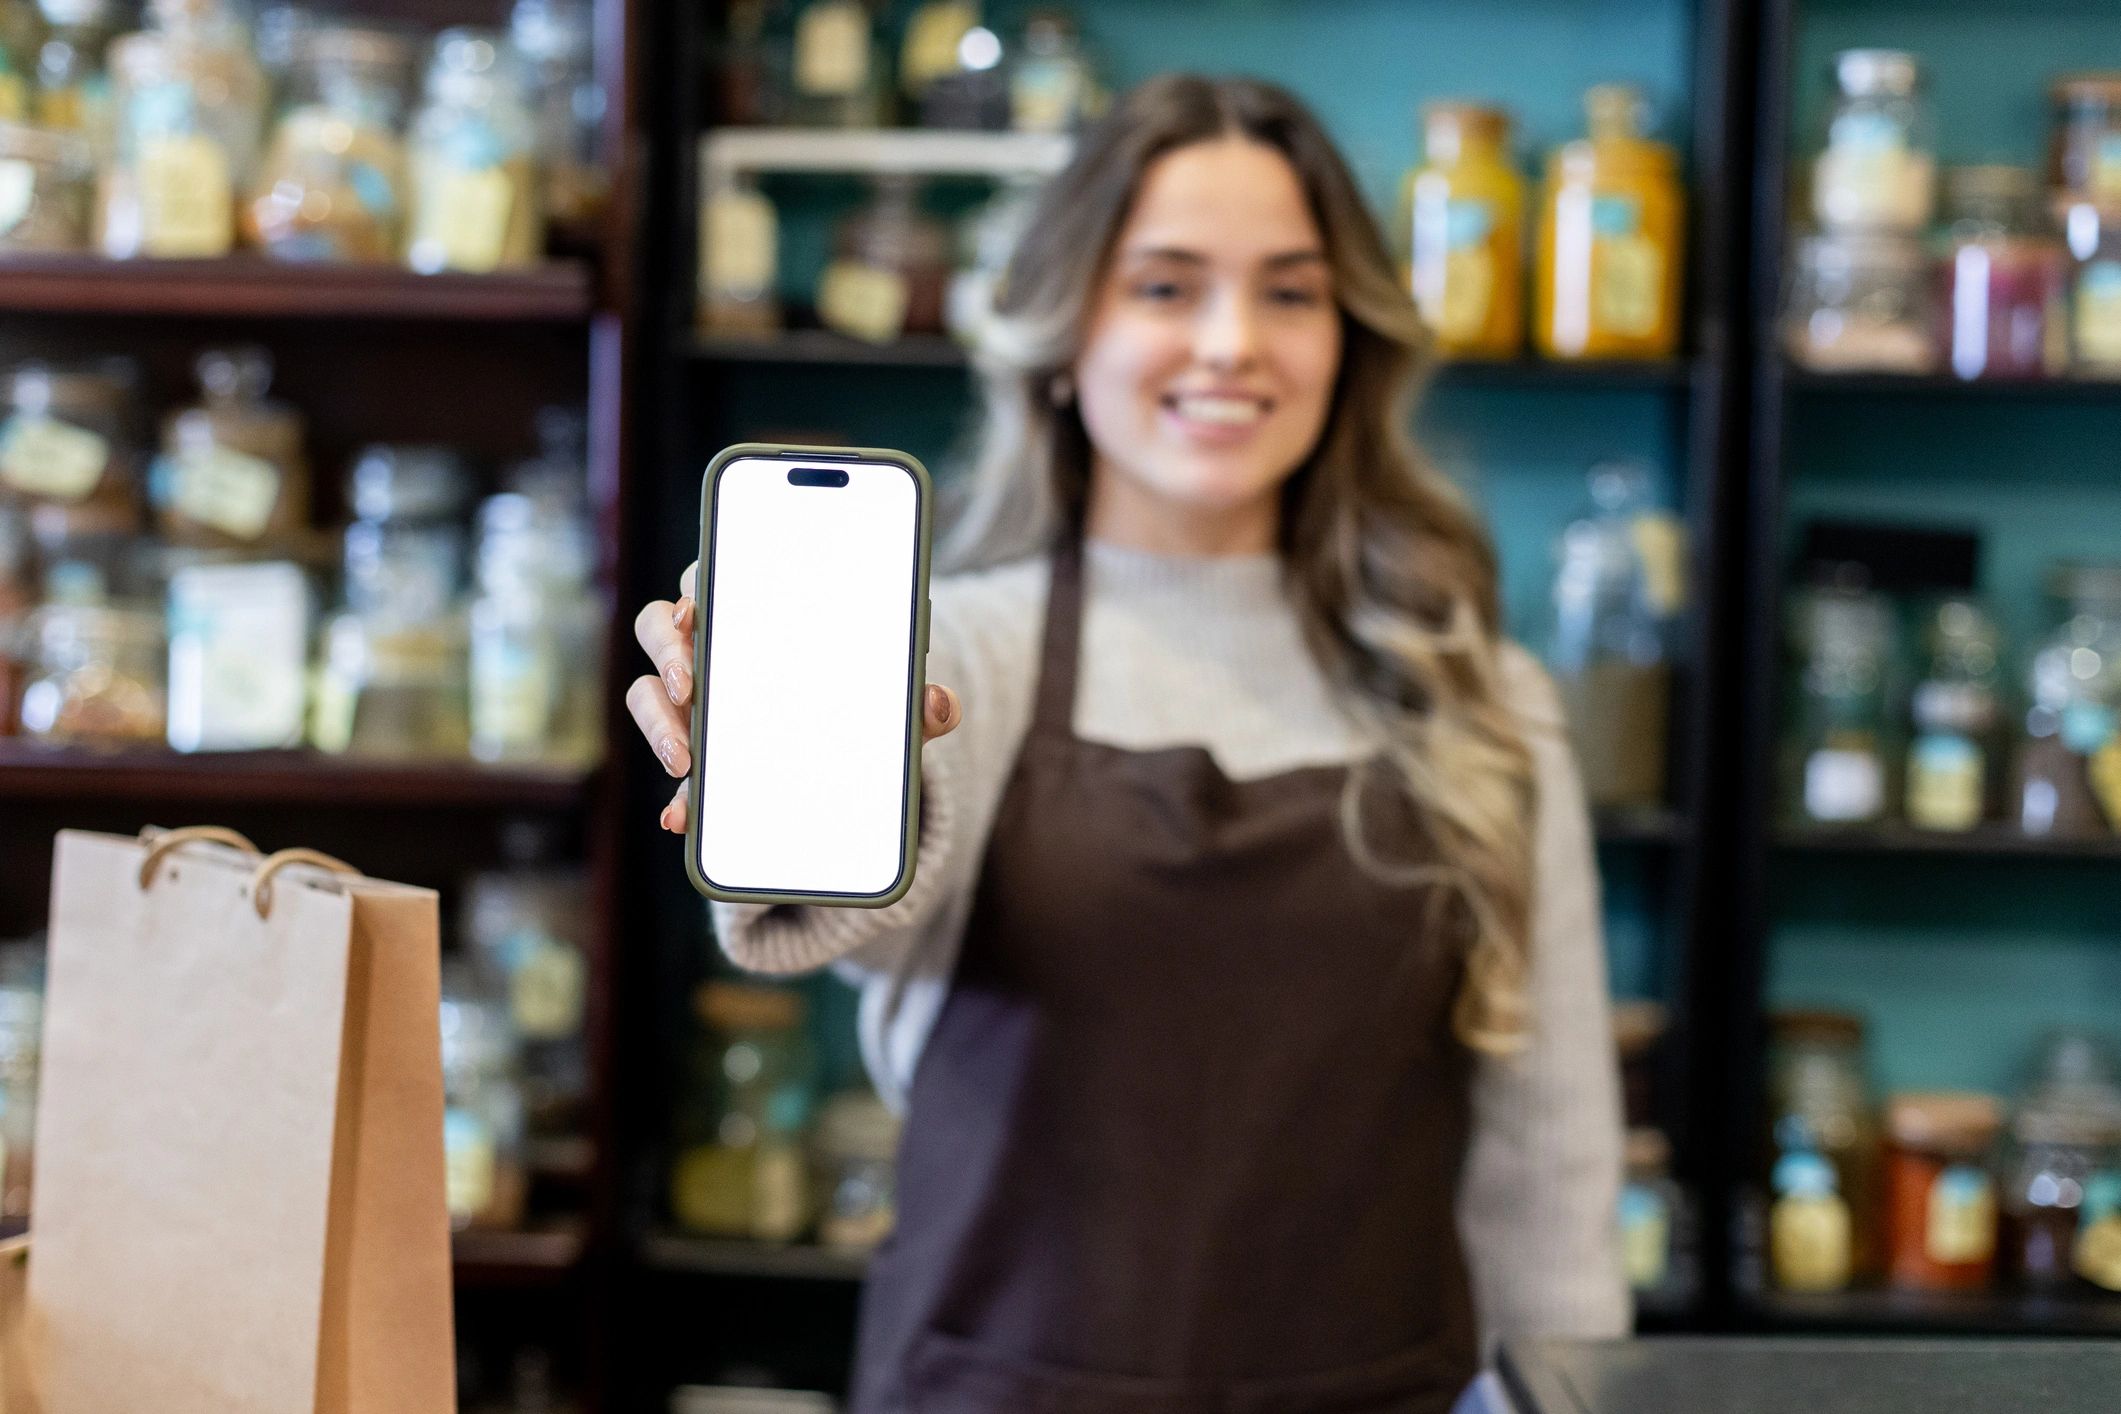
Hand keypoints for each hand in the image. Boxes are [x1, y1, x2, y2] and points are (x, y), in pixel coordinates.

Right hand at [629, 560, 962, 833]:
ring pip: (646, 694)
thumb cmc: (859, 696)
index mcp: (750, 611)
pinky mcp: (694, 754)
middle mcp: (707, 646)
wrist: (852, 746)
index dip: (695, 590)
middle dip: (667, 654)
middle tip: (688, 686)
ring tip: (684, 760)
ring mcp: (689, 700)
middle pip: (660, 628)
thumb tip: (942, 704)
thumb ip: (916, 701)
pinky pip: (673, 770)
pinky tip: (682, 819)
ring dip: (657, 724)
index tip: (695, 613)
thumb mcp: (892, 698)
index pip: (711, 580)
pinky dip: (677, 797)